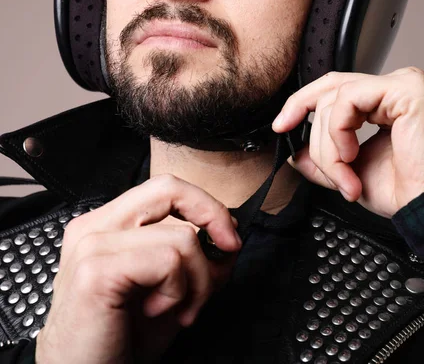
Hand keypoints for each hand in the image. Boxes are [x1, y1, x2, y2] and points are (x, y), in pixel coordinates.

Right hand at [36, 175, 240, 363]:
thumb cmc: (124, 336)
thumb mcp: (174, 289)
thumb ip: (199, 258)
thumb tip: (230, 235)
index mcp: (109, 224)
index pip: (166, 188)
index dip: (206, 206)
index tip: (229, 238)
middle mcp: (95, 226)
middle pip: (170, 189)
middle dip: (212, 220)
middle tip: (224, 256)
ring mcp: (92, 245)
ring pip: (181, 237)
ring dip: (197, 281)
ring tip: (180, 309)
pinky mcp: (95, 270)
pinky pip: (168, 262)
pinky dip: (177, 292)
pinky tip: (155, 311)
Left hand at [273, 68, 423, 218]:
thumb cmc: (407, 192)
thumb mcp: (351, 173)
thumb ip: (324, 158)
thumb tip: (295, 151)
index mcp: (382, 104)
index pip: (332, 90)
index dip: (301, 104)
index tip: (282, 127)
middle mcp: (392, 90)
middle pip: (328, 91)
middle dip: (315, 136)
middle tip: (329, 172)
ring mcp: (400, 85)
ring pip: (334, 99)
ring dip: (329, 147)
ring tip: (348, 177)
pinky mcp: (406, 89)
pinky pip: (348, 99)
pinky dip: (339, 132)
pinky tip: (353, 156)